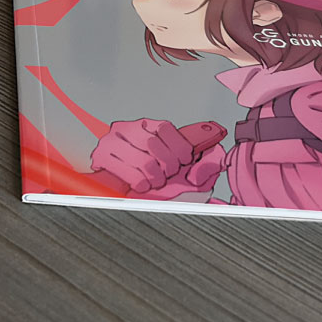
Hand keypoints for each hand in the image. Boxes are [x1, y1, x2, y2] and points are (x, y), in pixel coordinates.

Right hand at [91, 118, 220, 193]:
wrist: (114, 195)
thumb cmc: (149, 180)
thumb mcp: (181, 169)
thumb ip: (203, 161)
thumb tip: (220, 159)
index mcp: (145, 126)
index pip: (165, 128)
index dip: (179, 147)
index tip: (184, 160)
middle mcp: (126, 128)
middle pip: (155, 146)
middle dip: (167, 167)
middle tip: (164, 174)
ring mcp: (110, 142)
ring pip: (145, 163)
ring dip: (154, 178)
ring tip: (152, 179)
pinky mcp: (101, 158)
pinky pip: (132, 175)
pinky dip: (141, 184)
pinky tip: (141, 184)